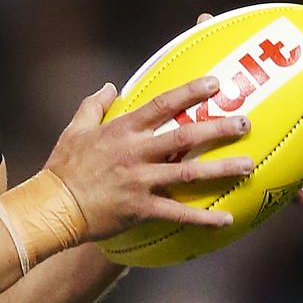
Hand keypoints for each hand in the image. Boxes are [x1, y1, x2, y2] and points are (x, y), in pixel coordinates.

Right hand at [44, 77, 253, 240]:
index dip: (189, 92)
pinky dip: (203, 218)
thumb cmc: (62, 167)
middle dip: (217, 128)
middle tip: (245, 123)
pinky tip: (227, 218)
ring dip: (221, 170)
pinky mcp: (141, 208)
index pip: (161, 105)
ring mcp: (140, 181)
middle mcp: (135, 153)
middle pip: (184, 137)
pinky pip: (178, 213)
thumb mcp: (74, 129)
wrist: (53, 206)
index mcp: (121, 130)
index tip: (215, 83)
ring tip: (249, 166)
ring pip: (189, 174)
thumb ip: (93, 105)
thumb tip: (108, 86)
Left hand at [194, 12, 302, 205]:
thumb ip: (202, 47)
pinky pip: (274, 187)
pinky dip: (289, 193)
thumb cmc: (184, 102)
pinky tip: (299, 198)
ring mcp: (261, 150)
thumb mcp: (191, 74)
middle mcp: (267, 125)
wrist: (167, 134)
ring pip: (298, 158)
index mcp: (264, 102)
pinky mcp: (247, 175)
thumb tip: (205, 19)